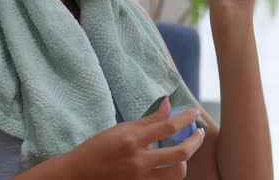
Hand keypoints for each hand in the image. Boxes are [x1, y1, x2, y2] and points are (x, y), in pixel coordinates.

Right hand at [62, 98, 204, 179]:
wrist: (79, 174)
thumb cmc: (96, 148)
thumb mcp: (119, 129)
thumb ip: (146, 120)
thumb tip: (167, 105)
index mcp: (132, 140)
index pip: (168, 126)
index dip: (185, 118)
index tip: (194, 112)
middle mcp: (139, 160)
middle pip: (180, 153)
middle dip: (195, 141)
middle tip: (199, 133)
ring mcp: (141, 178)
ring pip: (177, 173)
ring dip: (185, 161)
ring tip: (183, 152)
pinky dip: (171, 173)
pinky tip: (170, 165)